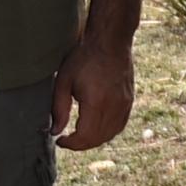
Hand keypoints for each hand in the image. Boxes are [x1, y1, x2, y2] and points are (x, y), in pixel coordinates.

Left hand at [53, 0, 146, 150]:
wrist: (110, 41)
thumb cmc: (84, 58)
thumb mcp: (64, 81)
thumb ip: (59, 109)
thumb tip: (56, 130)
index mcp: (96, 103)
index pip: (84, 137)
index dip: (71, 144)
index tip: (59, 140)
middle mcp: (114, 107)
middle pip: (97, 139)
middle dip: (80, 144)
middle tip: (67, 140)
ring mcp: (125, 104)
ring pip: (110, 135)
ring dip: (94, 140)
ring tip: (80, 135)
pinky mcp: (129, 100)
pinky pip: (119, 125)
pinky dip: (107, 132)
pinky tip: (96, 128)